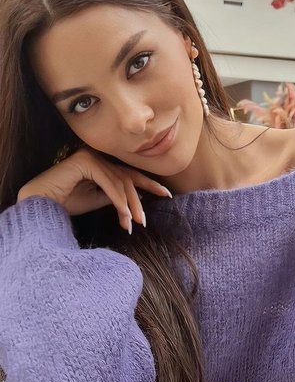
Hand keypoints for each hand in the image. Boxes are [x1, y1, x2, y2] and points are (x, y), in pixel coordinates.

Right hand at [17, 148, 171, 232]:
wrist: (40, 204)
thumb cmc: (65, 203)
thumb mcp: (96, 200)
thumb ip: (115, 196)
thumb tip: (136, 199)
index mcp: (102, 164)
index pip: (129, 174)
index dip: (149, 184)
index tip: (166, 194)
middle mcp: (98, 157)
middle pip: (127, 178)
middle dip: (139, 200)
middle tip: (144, 220)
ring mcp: (91, 157)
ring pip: (120, 182)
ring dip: (129, 206)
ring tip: (134, 224)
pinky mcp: (85, 162)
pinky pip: (109, 183)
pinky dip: (118, 201)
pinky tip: (124, 216)